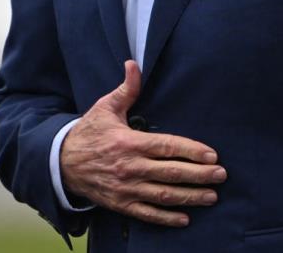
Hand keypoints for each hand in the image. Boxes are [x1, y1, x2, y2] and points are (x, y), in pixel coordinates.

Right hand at [60, 60, 226, 226]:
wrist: (61, 162)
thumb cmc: (89, 132)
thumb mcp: (106, 107)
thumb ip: (126, 88)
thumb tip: (133, 63)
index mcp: (129, 142)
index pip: (167, 147)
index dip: (191, 151)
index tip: (212, 155)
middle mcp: (130, 167)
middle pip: (171, 173)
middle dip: (199, 175)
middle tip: (221, 175)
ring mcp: (126, 189)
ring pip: (164, 196)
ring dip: (190, 197)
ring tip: (211, 196)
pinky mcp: (121, 204)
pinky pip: (147, 214)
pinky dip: (167, 219)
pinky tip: (185, 218)